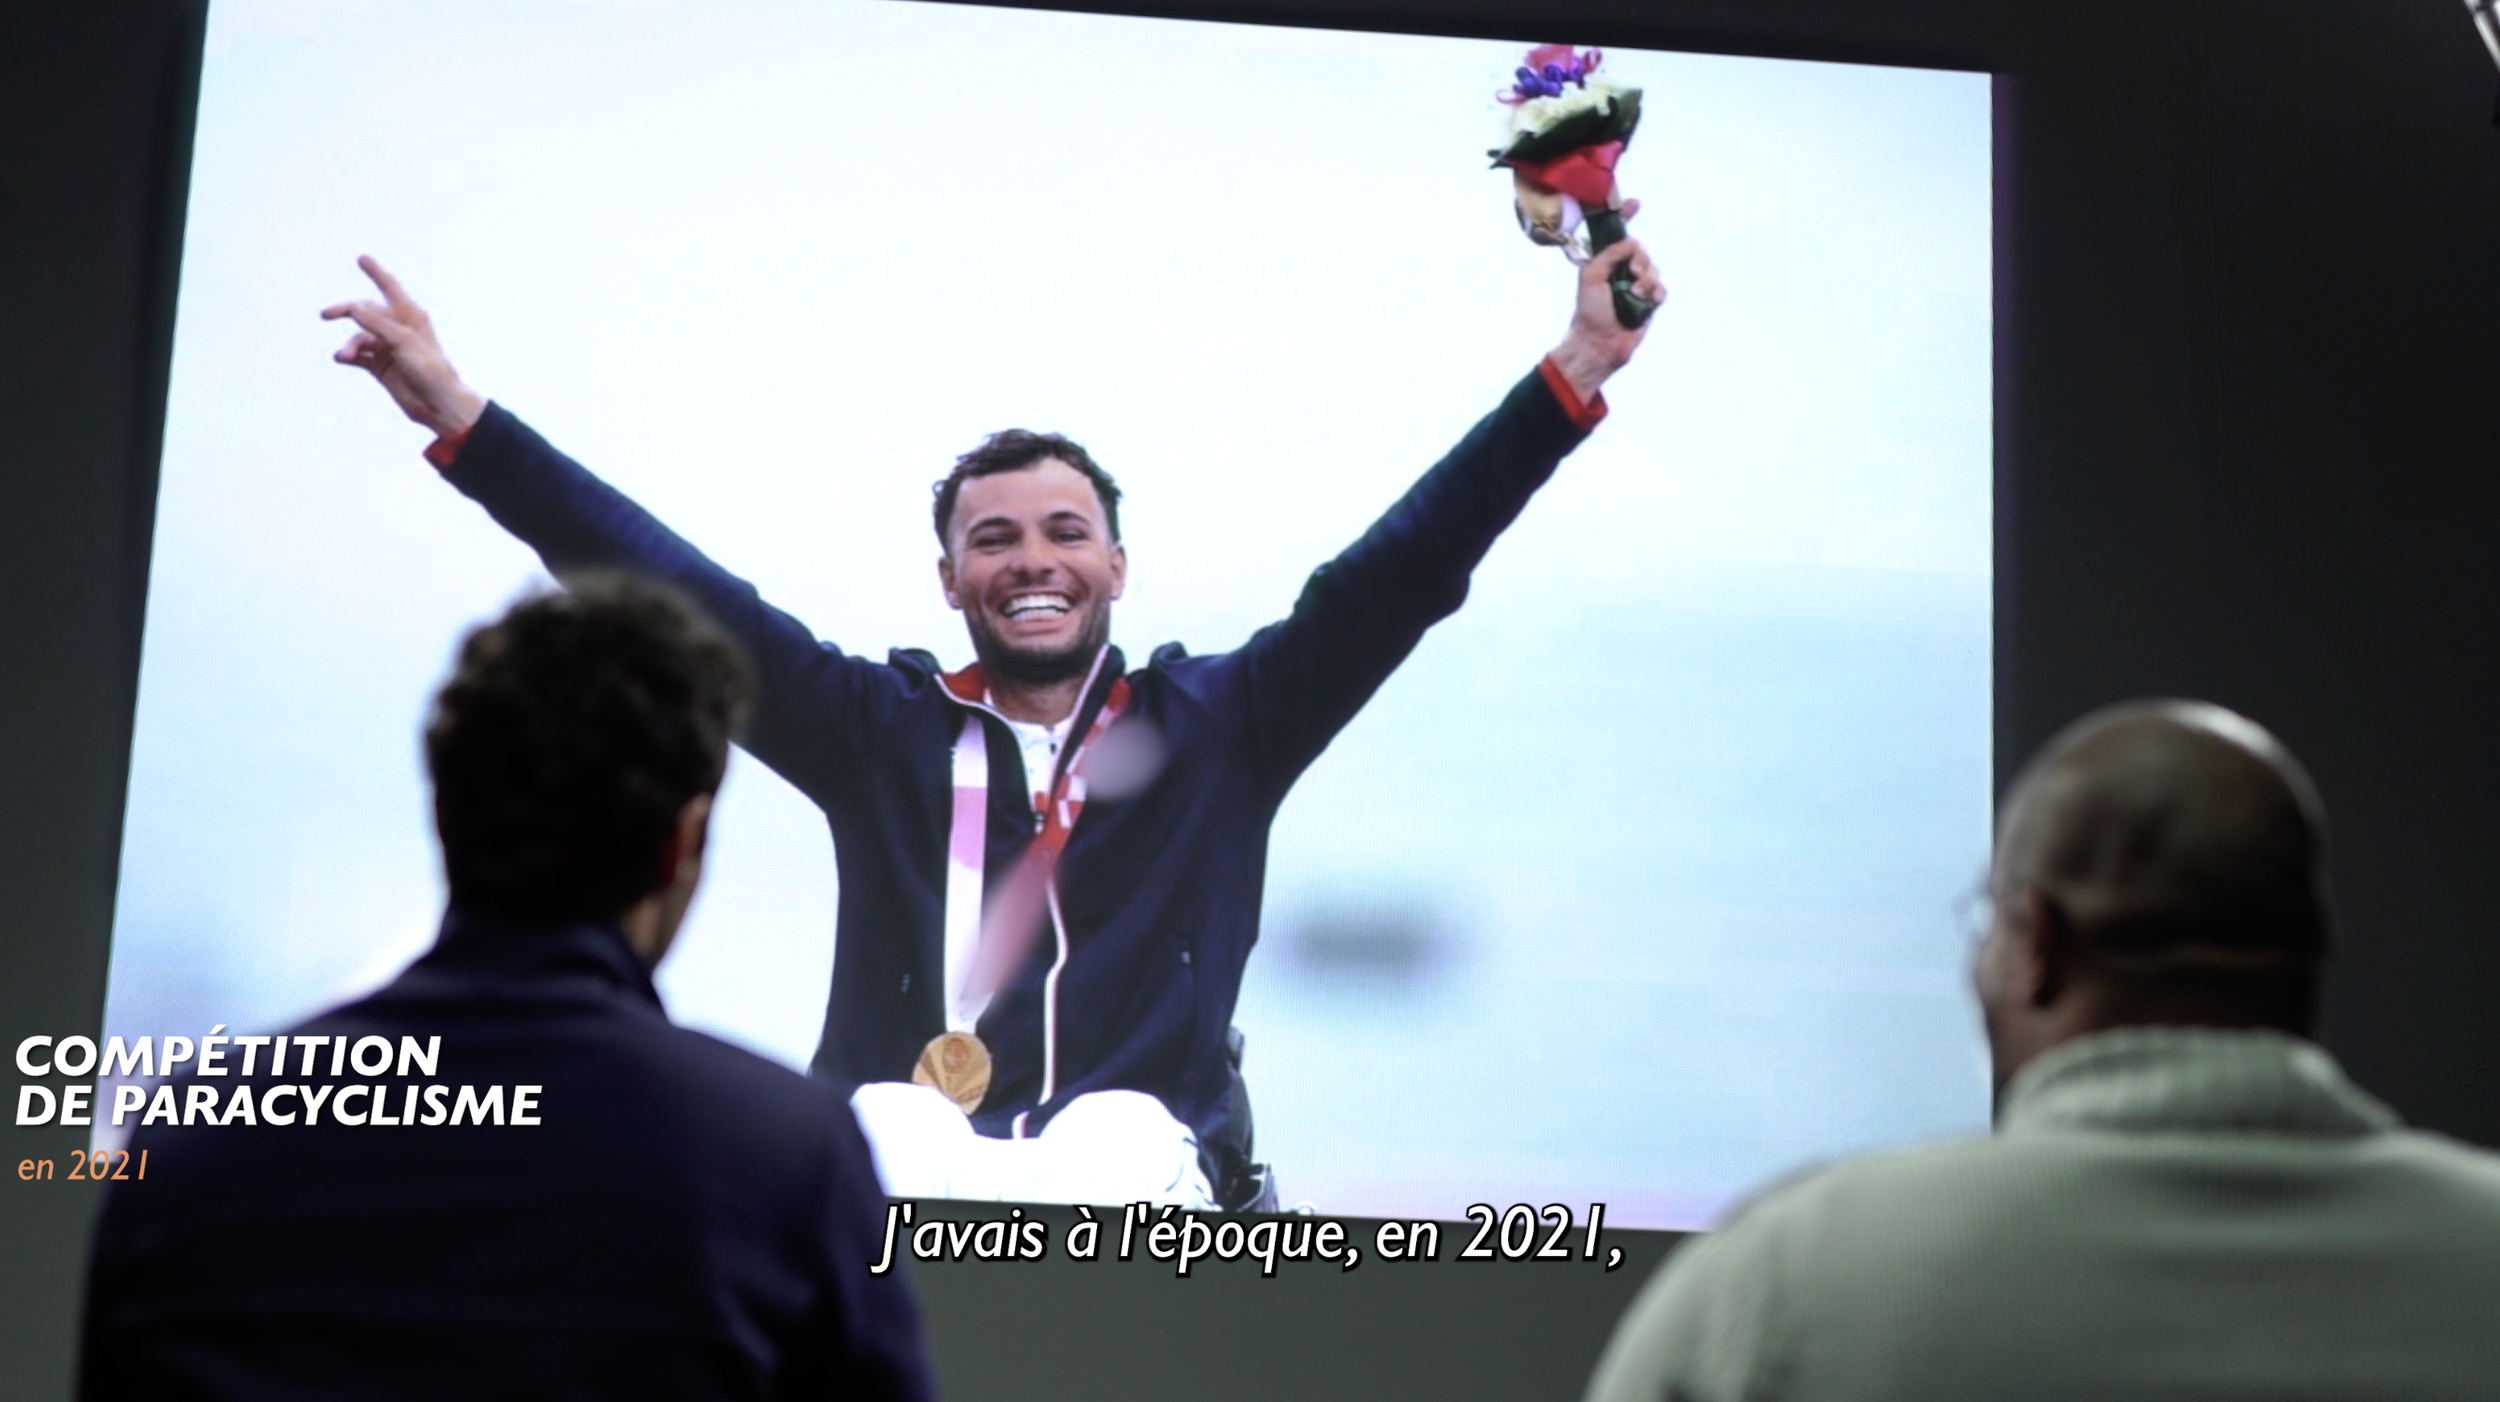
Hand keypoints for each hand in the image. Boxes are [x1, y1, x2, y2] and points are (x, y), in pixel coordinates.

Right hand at [321, 256, 486, 439]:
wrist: (439, 406)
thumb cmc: (431, 371)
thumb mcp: (404, 342)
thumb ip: (378, 323)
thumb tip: (353, 308)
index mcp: (411, 316)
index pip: (390, 288)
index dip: (376, 272)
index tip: (362, 258)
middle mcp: (398, 328)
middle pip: (365, 311)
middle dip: (346, 310)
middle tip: (326, 314)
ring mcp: (387, 347)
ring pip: (359, 337)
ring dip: (350, 344)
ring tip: (345, 355)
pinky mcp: (380, 366)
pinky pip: (357, 355)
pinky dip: (348, 355)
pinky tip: (341, 358)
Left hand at [1547, 215, 1664, 403]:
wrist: (1600, 343)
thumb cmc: (1590, 311)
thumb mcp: (1591, 275)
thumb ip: (1609, 253)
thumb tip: (1630, 243)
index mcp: (1604, 262)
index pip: (1616, 235)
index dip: (1625, 217)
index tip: (1635, 204)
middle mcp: (1620, 271)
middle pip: (1640, 251)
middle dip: (1639, 260)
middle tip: (1631, 273)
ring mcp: (1635, 287)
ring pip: (1652, 269)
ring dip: (1645, 280)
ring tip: (1634, 294)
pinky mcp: (1648, 303)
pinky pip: (1660, 289)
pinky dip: (1655, 293)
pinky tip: (1646, 302)